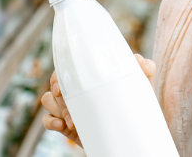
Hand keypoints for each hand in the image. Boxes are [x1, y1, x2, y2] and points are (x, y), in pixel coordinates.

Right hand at [41, 54, 156, 145]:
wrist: (128, 131)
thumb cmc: (132, 102)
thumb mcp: (140, 85)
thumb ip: (145, 69)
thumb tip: (139, 61)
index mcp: (87, 77)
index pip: (67, 68)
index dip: (60, 74)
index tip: (62, 85)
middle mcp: (75, 89)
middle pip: (54, 84)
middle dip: (60, 96)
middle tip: (72, 108)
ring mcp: (68, 106)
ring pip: (47, 100)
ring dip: (57, 109)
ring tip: (73, 121)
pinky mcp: (65, 124)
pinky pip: (47, 120)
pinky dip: (50, 122)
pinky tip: (61, 125)